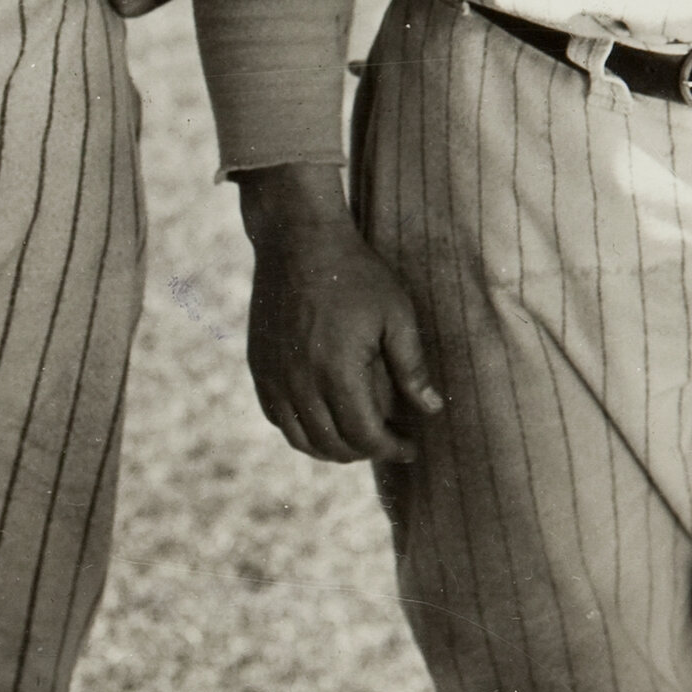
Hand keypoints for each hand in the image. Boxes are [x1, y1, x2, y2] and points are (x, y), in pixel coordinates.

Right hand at [236, 163, 444, 463]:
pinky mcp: (259, 366)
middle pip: (333, 445)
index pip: (365, 436)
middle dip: (366, 452)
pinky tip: (323, 421)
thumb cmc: (355, 273)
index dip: (392, 448)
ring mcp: (274, 375)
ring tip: (358, 439)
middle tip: (389, 441)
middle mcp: (300, 380)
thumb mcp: (396, 314)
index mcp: (337, 370)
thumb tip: (431, 409)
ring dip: (332, 449)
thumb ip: (412, 366)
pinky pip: (277, 417)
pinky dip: (301, 431)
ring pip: (301, 439)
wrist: (299, 240)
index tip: (410, 446)